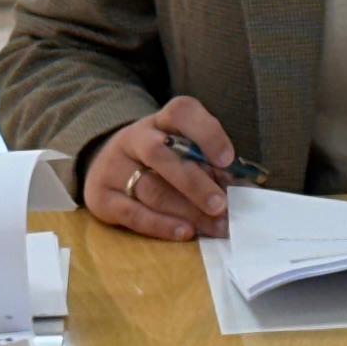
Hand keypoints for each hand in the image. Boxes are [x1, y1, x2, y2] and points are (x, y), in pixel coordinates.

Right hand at [86, 97, 237, 241]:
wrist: (108, 166)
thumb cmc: (161, 162)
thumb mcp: (184, 152)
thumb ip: (211, 167)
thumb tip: (245, 191)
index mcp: (161, 122)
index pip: (182, 112)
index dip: (206, 133)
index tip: (227, 160)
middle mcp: (135, 139)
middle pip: (162, 156)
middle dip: (195, 183)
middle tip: (222, 205)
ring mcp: (114, 167)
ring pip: (151, 189)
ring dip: (187, 211)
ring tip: (215, 226)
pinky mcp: (101, 197)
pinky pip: (132, 214)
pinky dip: (162, 226)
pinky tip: (185, 233)